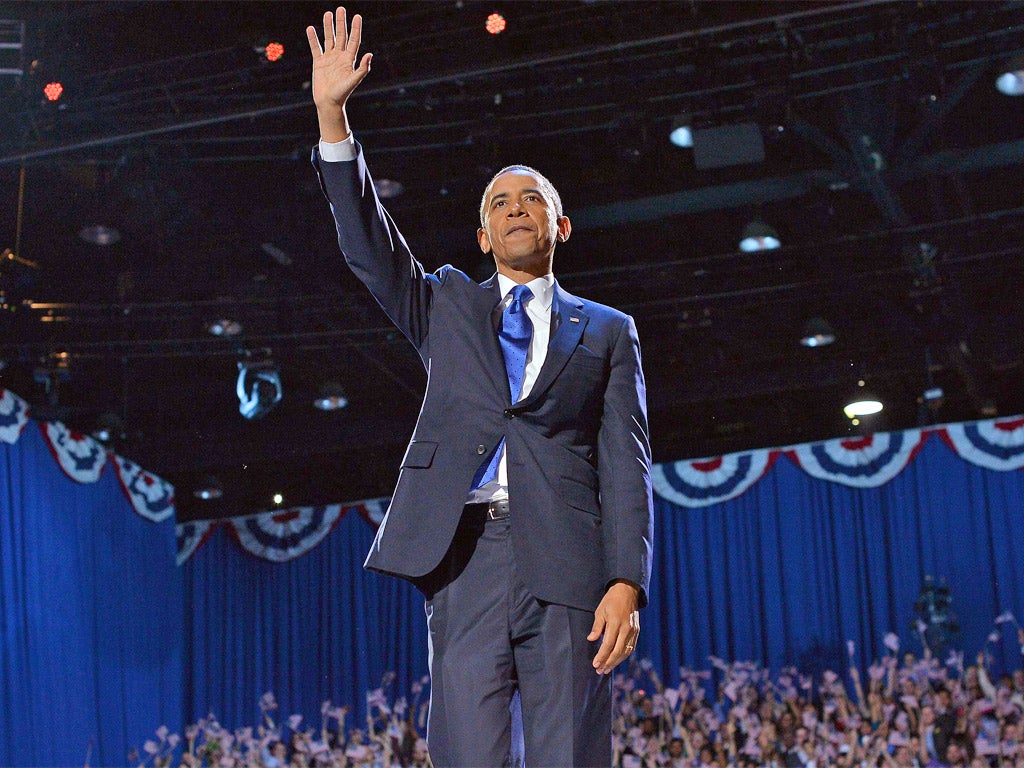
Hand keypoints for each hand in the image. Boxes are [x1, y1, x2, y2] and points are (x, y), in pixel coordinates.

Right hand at [306, 7, 371, 138]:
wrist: (329, 103)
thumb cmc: (342, 94)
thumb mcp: (353, 81)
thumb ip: (362, 68)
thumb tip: (370, 54)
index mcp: (349, 60)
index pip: (354, 40)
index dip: (356, 29)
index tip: (357, 16)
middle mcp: (340, 57)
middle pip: (342, 36)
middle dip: (341, 22)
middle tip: (341, 9)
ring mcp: (329, 59)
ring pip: (329, 39)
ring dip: (328, 26)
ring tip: (328, 13)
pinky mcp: (318, 63)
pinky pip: (315, 48)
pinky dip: (313, 38)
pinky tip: (310, 28)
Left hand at [589, 580, 639, 674]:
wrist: (628, 591)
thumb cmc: (611, 600)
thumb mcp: (600, 610)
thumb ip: (597, 626)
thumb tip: (591, 639)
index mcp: (616, 622)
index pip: (609, 644)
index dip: (602, 656)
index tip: (595, 664)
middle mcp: (627, 628)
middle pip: (618, 651)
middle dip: (608, 662)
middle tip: (600, 671)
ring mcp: (633, 630)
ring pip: (626, 651)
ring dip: (616, 662)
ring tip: (606, 669)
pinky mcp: (637, 632)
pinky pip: (630, 647)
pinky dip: (623, 656)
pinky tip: (616, 661)